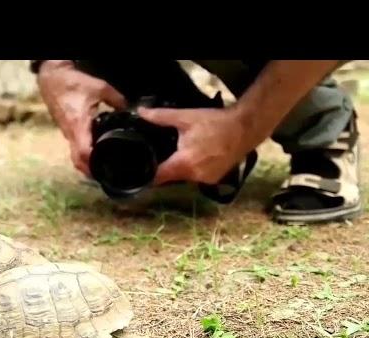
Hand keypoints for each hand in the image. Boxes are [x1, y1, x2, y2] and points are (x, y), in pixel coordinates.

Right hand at [37, 61, 126, 175]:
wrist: (52, 79)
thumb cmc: (73, 83)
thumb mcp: (100, 88)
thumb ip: (117, 100)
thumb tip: (130, 110)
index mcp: (78, 125)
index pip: (83, 152)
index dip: (93, 164)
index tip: (106, 169)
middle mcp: (70, 133)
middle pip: (77, 162)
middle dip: (90, 172)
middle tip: (107, 176)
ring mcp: (67, 133)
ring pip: (74, 157)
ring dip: (86, 165)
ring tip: (102, 168)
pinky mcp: (66, 130)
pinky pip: (74, 148)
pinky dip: (83, 155)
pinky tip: (95, 153)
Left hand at [137, 106, 252, 185]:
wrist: (245, 128)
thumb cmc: (214, 122)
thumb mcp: (185, 117)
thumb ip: (160, 117)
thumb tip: (140, 111)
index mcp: (182, 164)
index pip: (156, 177)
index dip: (145, 174)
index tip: (138, 168)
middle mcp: (192, 177)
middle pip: (169, 177)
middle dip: (163, 167)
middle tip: (157, 155)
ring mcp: (204, 180)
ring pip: (183, 177)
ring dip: (179, 168)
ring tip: (177, 154)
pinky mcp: (214, 179)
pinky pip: (196, 177)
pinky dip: (193, 169)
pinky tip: (194, 157)